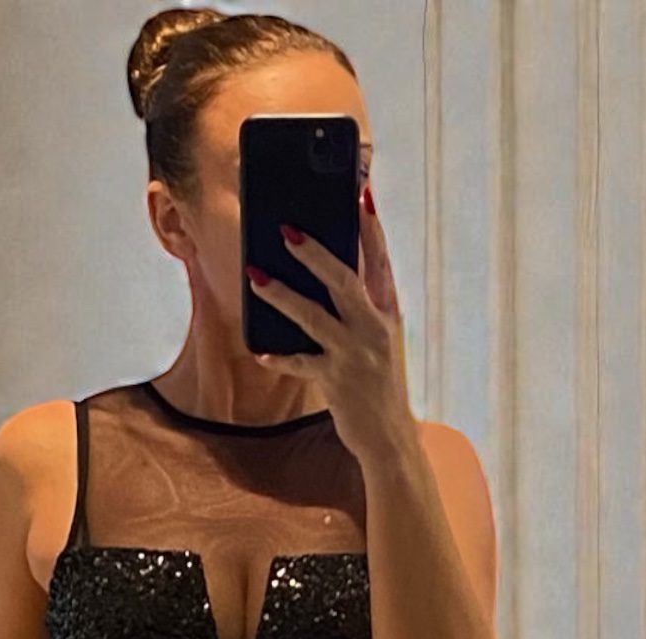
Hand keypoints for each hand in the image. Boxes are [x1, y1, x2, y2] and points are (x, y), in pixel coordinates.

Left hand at [247, 180, 414, 463]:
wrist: (392, 439)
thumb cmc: (379, 384)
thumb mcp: (380, 339)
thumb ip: (362, 306)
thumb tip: (328, 271)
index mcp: (388, 311)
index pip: (379, 259)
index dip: (370, 226)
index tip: (360, 192)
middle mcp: (375, 327)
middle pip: (342, 278)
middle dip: (312, 252)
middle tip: (284, 230)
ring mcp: (355, 353)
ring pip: (313, 315)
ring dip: (281, 295)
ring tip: (254, 277)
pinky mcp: (336, 381)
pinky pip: (300, 363)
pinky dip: (279, 357)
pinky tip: (260, 351)